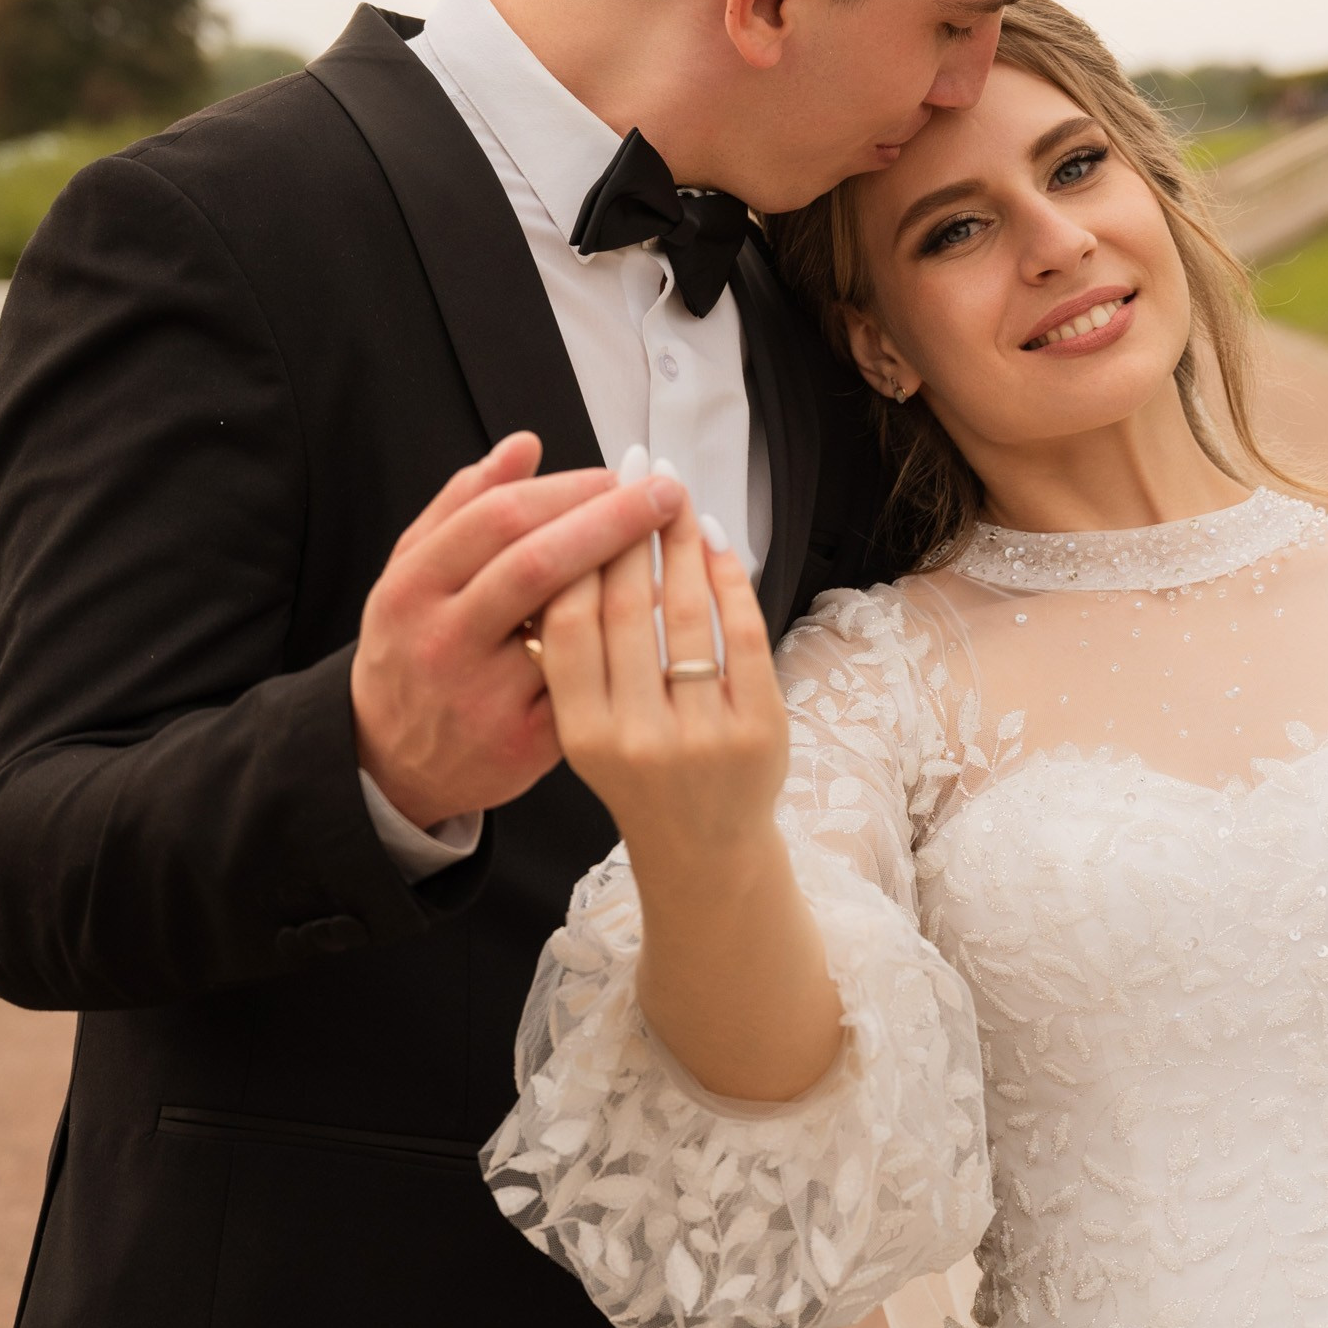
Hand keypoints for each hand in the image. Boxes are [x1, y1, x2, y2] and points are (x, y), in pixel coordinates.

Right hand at [351, 433, 681, 830]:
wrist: (391, 760)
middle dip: (611, 521)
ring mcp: (483, 696)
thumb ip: (463, 506)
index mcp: (412, 587)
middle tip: (662, 495)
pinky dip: (623, 645)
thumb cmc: (413, 648)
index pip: (498, 518)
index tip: (616, 474)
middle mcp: (442, 640)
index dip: (566, 489)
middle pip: (538, 565)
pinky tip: (650, 620)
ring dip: (628, 582)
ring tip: (665, 550)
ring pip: (570, 627)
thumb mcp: (413, 574)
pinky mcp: (522, 744)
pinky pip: (588, 683)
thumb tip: (526, 445)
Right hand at [538, 491, 838, 1098]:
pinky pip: (746, 636)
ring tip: (676, 499)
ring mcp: (703, 736)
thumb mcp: (586, 730)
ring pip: (686, 614)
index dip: (577, 552)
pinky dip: (732, 582)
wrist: (704, 853)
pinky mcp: (759, 730)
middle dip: (629, 532)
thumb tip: (586, 542)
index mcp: (582, 733)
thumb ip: (580, 654)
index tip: (587, 497)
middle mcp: (638, 737)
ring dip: (681, 543)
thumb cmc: (639, 778)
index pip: (568, 623)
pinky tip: (719, 546)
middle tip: (637, 474)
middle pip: (626, 608)